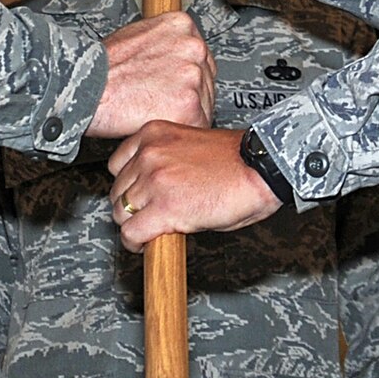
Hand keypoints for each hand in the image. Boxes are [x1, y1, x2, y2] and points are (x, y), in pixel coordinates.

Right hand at [86, 11, 214, 136]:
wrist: (84, 89)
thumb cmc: (101, 68)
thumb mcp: (136, 36)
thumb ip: (163, 43)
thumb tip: (173, 55)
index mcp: (181, 25)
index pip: (200, 55)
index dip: (185, 75)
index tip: (173, 85)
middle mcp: (193, 46)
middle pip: (206, 79)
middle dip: (188, 94)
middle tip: (161, 103)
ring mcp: (194, 75)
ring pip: (205, 103)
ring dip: (185, 113)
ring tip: (156, 113)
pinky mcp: (190, 104)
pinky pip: (198, 124)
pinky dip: (181, 129)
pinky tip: (161, 124)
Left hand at [107, 125, 281, 251]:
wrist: (261, 169)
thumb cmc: (236, 161)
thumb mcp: (190, 146)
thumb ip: (164, 160)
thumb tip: (149, 187)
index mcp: (154, 133)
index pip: (117, 165)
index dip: (128, 186)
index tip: (137, 196)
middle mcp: (150, 154)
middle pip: (117, 191)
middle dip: (131, 208)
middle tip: (149, 217)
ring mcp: (155, 180)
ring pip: (121, 214)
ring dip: (135, 226)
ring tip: (153, 231)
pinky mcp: (165, 208)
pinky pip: (132, 233)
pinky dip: (138, 244)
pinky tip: (150, 244)